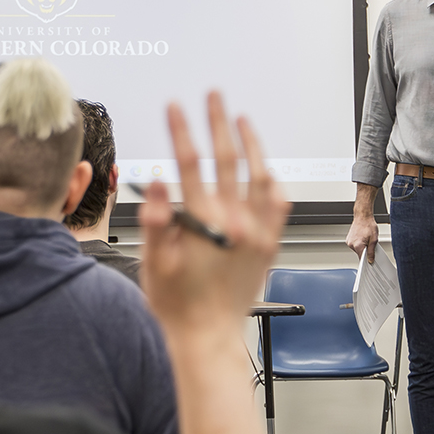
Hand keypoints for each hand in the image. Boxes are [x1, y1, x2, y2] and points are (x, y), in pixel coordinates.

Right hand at [140, 92, 289, 331]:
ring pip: (259, 176)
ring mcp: (257, 233)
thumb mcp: (155, 264)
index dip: (181, 131)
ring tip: (242, 119)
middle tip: (214, 96)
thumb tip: (157, 183)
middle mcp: (237, 224)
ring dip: (250, 144)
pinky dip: (272, 181)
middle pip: (227, 160)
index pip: (189, 164)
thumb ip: (157, 221)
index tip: (174, 106)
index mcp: (206, 224)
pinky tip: (265, 169)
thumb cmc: (178, 305)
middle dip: (218, 123)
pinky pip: (278, 205)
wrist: (208, 338)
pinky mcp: (269, 245)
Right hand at [345, 218, 377, 263]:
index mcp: (358, 245)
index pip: (361, 258)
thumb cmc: (368, 225)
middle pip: (359, 254)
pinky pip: (354, 245)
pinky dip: (358, 243)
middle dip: (365, 251)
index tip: (370, 259)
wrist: (363, 217)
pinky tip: (362, 237)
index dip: (367, 259)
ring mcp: (348, 242)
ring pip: (357, 249)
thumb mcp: (374, 240)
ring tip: (365, 238)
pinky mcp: (348, 239)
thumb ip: (371, 252)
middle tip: (369, 243)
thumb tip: (370, 260)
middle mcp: (351, 244)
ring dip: (362, 246)